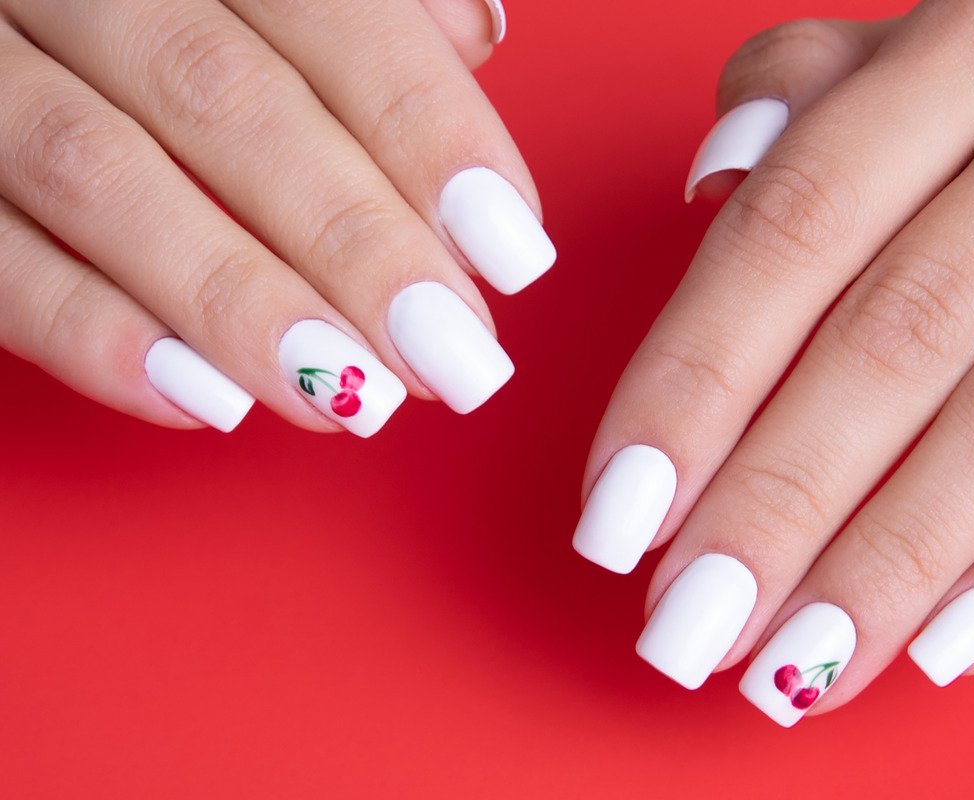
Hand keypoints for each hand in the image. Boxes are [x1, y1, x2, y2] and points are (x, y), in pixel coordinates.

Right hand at [0, 0, 552, 436]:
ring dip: (235, 302)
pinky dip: (88, 333)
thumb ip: (366, 3)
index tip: (509, 249)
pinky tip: (201, 401)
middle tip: (449, 354)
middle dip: (353, 240)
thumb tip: (474, 38)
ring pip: (96, 171)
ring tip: (349, 397)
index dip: (428, 134)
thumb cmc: (168, 10)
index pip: (330, 13)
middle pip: (224, 98)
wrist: (12, 16)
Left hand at [574, 0, 973, 724]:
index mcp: (969, 45)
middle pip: (895, 341)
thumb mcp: (942, 40)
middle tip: (690, 620)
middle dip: (777, 502)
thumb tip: (711, 183)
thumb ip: (817, 95)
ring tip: (796, 663)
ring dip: (892, 561)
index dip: (694, 382)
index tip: (621, 509)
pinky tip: (951, 646)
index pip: (791, 231)